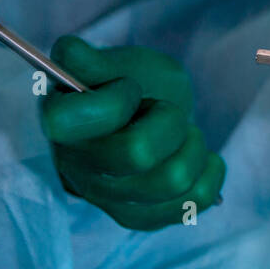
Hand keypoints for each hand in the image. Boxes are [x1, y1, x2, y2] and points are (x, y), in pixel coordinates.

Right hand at [40, 37, 224, 230]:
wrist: (142, 114)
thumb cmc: (123, 83)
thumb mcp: (112, 62)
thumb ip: (91, 60)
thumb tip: (70, 51)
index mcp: (60, 124)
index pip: (65, 123)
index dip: (111, 101)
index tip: (128, 89)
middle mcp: (75, 167)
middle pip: (137, 153)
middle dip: (168, 121)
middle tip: (164, 111)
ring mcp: (106, 199)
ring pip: (174, 180)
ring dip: (193, 147)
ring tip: (185, 134)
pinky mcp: (137, 217)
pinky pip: (193, 202)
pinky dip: (210, 174)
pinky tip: (204, 159)